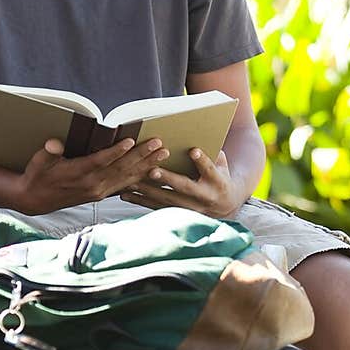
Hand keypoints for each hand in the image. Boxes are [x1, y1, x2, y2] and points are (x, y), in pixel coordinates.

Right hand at [17, 137, 170, 215]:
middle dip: (141, 155)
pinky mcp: (101, 195)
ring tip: (162, 155)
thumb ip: (49, 152)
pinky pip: (124, 186)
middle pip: (120, 168)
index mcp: (78, 174)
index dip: (116, 151)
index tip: (130, 140)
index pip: (101, 161)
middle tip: (157, 144)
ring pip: (126, 177)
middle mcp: (92, 185)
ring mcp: (98, 191)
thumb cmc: (38, 176)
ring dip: (146, 165)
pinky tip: (153, 173)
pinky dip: (140, 178)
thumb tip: (54, 144)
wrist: (35, 200)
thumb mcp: (39, 162)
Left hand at [120, 148, 243, 218]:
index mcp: (217, 182)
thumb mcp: (222, 166)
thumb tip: (201, 137)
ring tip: (132, 181)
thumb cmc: (219, 178)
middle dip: (168, 179)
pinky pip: (156, 207)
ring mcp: (189, 207)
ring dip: (148, 190)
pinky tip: (126, 195)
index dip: (202, 161)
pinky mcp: (177, 213)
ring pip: (166, 199)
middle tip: (153, 170)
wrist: (224, 206)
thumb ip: (214, 154)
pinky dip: (140, 201)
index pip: (210, 169)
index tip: (193, 151)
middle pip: (184, 187)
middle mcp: (203, 196)